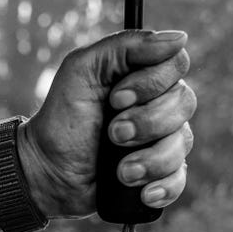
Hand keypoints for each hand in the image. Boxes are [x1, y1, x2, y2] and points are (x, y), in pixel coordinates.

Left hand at [18, 29, 195, 218]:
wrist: (47, 171)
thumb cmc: (62, 117)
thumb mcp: (82, 69)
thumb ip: (125, 45)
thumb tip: (179, 38)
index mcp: (144, 76)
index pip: (177, 66)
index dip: (151, 83)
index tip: (115, 99)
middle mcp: (160, 105)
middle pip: (185, 103)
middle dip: (146, 123)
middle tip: (112, 134)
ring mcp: (162, 140)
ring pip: (182, 143)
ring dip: (150, 159)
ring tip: (121, 171)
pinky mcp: (159, 174)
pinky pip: (180, 179)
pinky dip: (163, 187)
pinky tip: (143, 192)